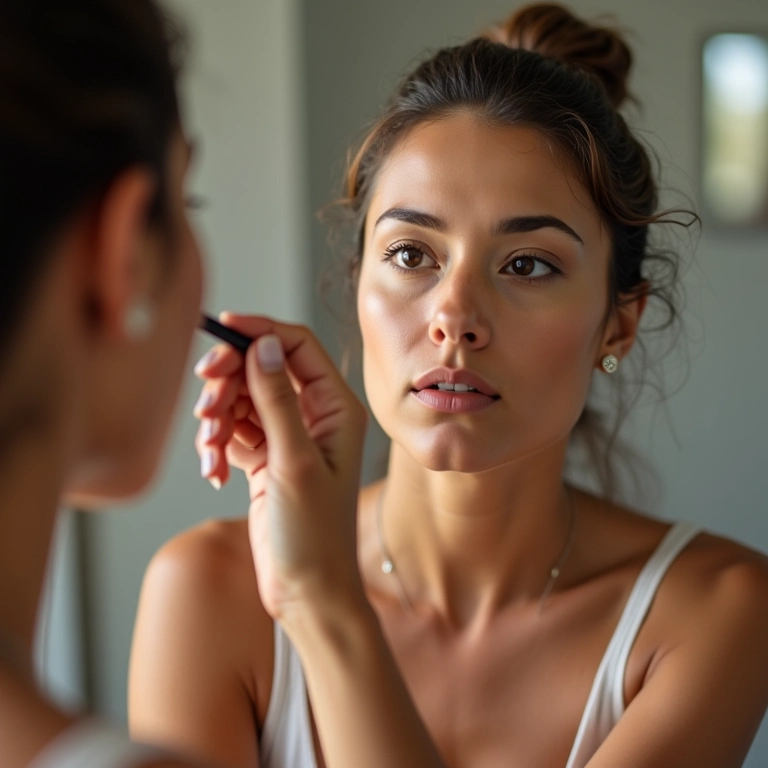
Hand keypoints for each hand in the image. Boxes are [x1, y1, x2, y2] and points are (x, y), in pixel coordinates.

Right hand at [193, 313, 367, 618]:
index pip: (297, 346)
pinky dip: (216, 445)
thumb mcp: (294, 461)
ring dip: (217, 420)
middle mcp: (314, 416)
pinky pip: (232, 432)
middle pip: (262, 369)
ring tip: (210, 452)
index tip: (221, 328)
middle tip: (204, 406)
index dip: (260, 331)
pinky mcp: (265, 459)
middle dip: (229, 382)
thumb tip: (263, 344)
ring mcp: (287, 437)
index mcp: (336, 408)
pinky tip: (213, 472)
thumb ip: (277, 400)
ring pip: (242, 400)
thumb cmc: (314, 535)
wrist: (308, 592)